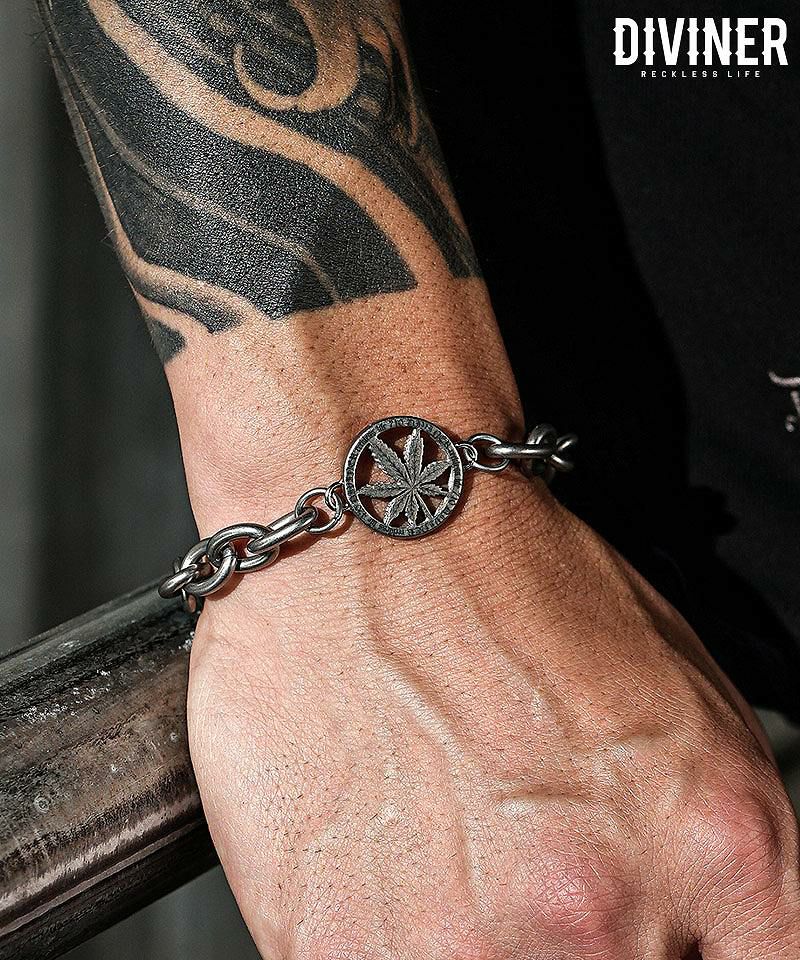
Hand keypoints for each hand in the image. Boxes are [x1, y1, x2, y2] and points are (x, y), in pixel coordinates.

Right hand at [187, 472, 799, 958]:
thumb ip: (719, 862)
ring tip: (451, 843)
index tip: (667, 937)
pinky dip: (386, 930)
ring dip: (472, 936)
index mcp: (715, 848)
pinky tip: (384, 844)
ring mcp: (454, 947)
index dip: (701, 956)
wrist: (365, 527)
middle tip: (534, 866)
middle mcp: (596, 917)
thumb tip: (698, 936)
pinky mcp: (328, 946)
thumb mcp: (680, 703)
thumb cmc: (506, 581)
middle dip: (582, 941)